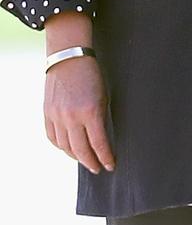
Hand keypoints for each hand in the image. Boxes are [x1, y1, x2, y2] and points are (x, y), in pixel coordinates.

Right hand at [44, 56, 114, 173]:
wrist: (68, 56)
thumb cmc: (91, 76)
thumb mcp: (103, 99)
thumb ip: (101, 121)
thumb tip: (102, 143)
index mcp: (90, 112)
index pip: (99, 145)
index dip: (106, 159)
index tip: (110, 166)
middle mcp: (71, 116)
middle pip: (81, 151)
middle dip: (91, 163)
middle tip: (97, 168)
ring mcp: (57, 115)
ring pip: (65, 147)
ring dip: (76, 157)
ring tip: (85, 159)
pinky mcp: (47, 112)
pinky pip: (53, 137)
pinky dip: (61, 146)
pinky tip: (69, 148)